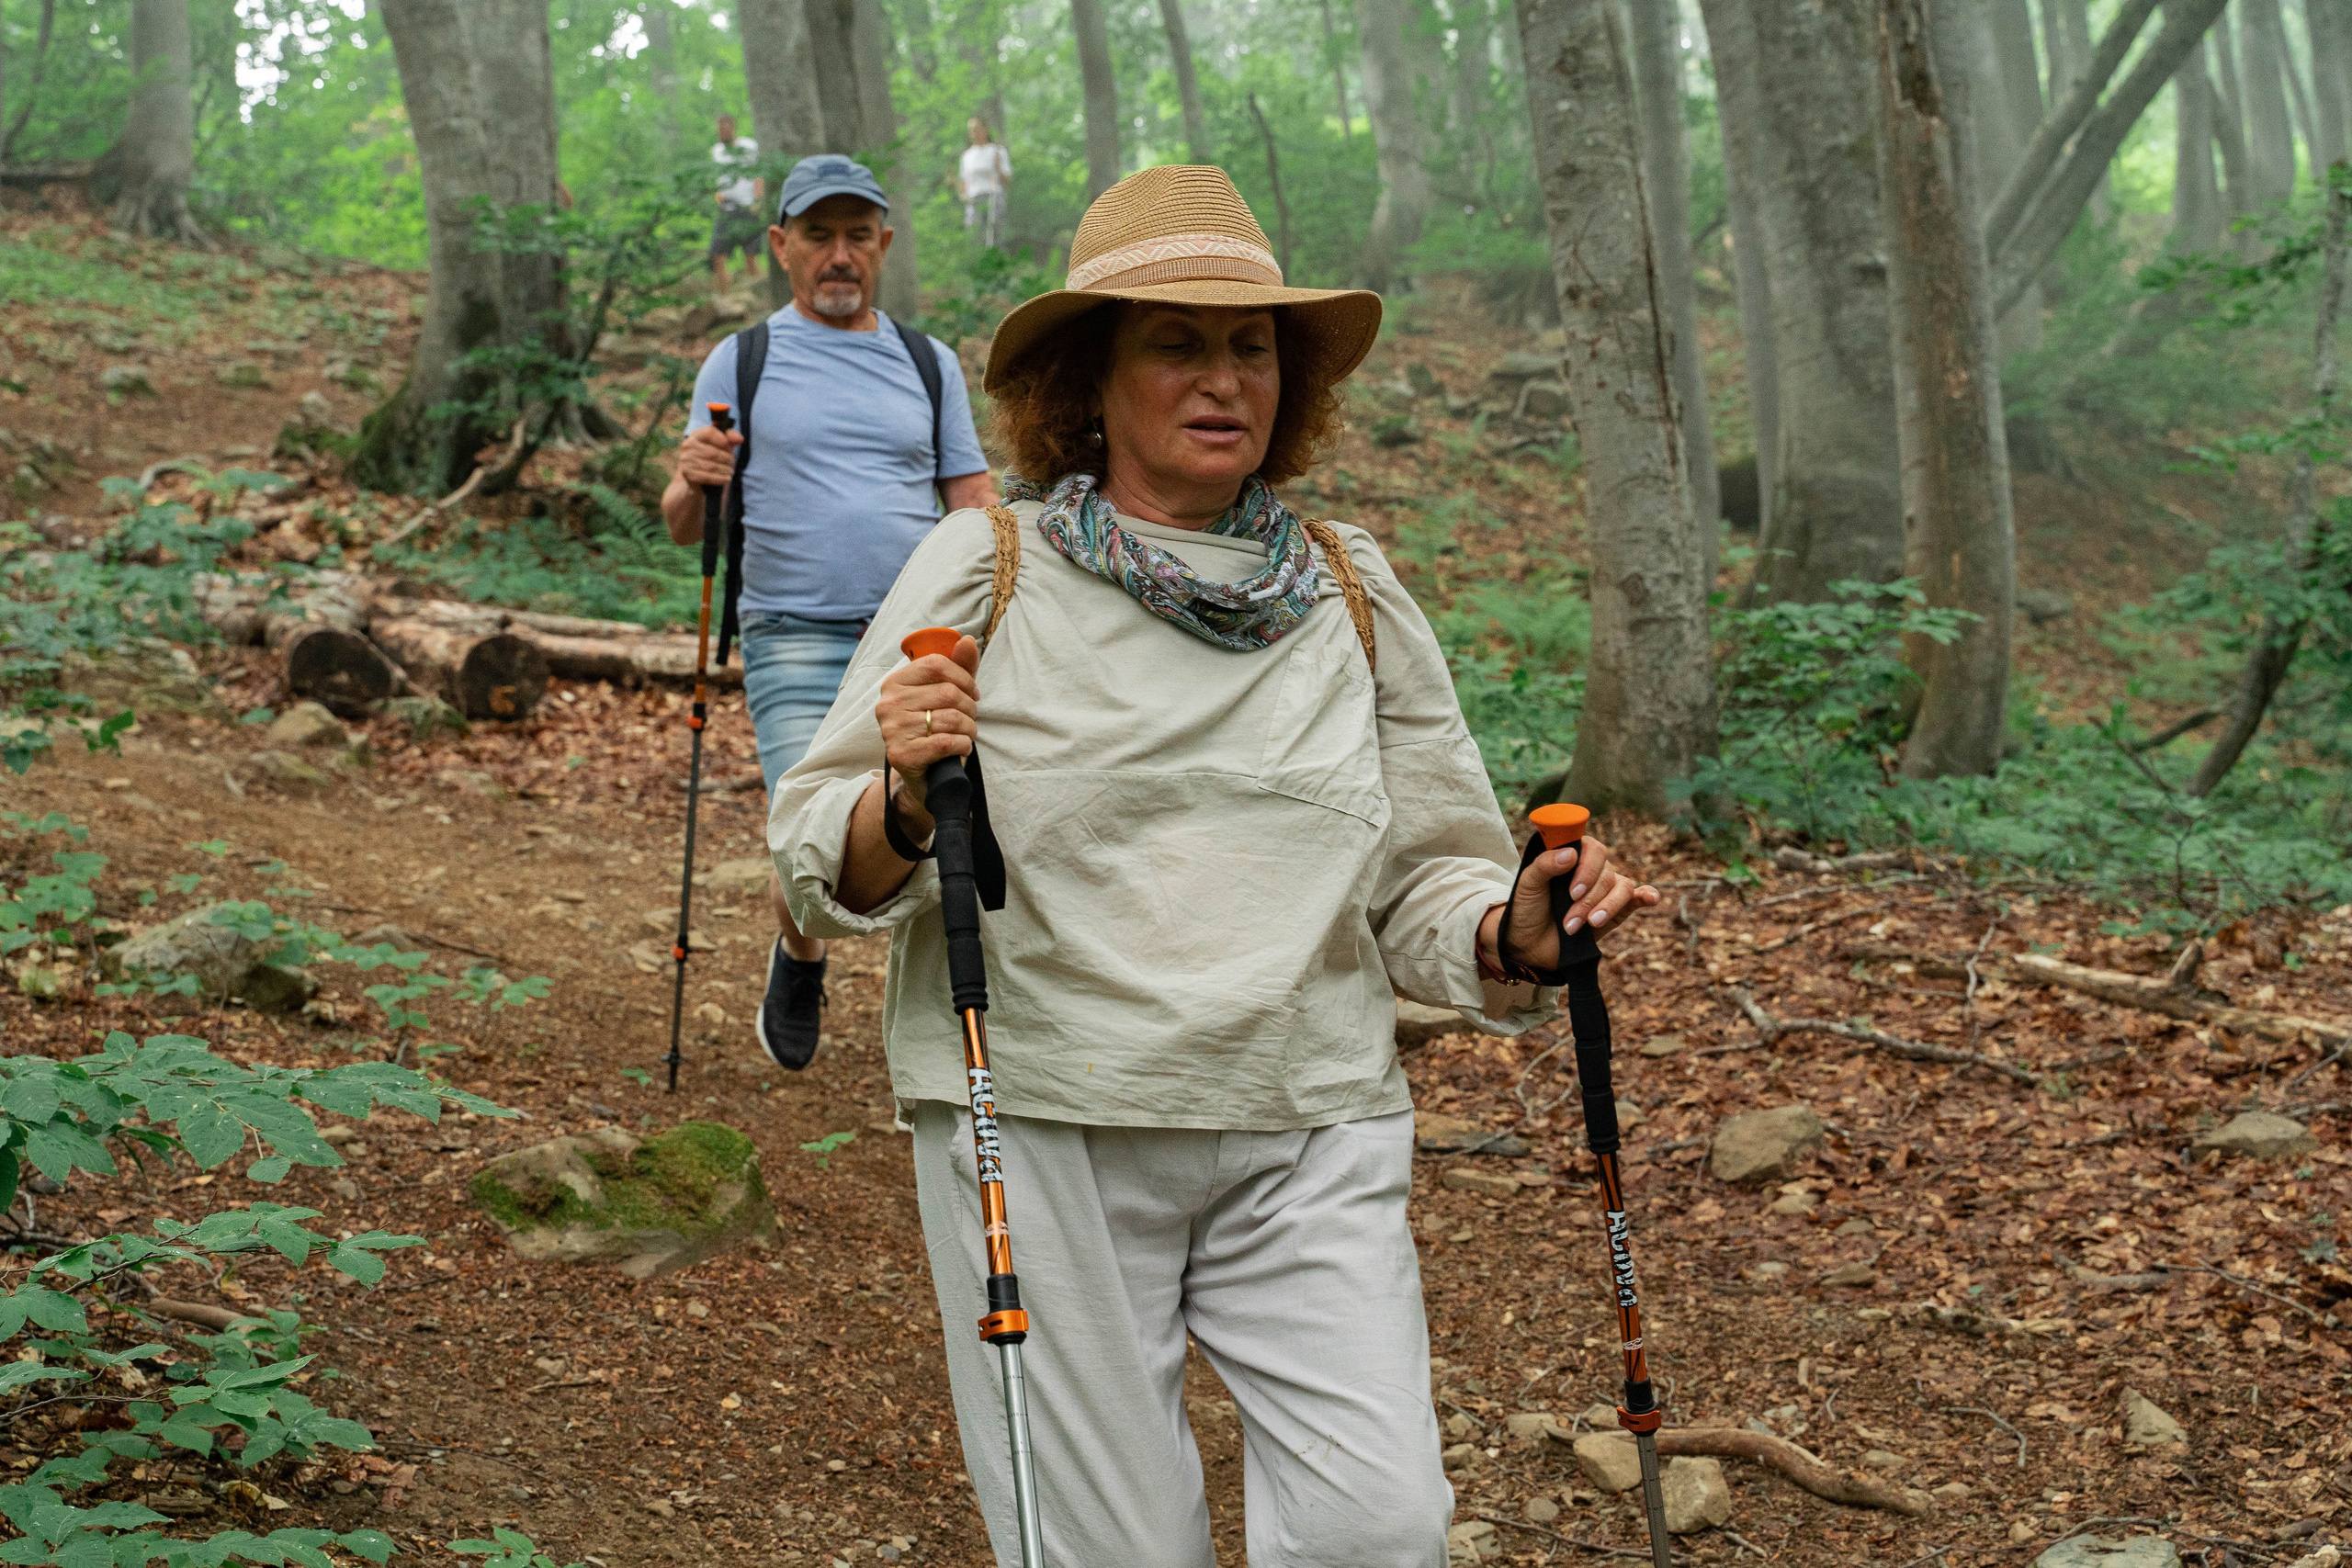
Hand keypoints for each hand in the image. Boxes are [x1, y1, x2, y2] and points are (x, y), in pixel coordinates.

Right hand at [675, 422, 740, 489]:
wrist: (698, 475)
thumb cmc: (712, 456)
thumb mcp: (721, 445)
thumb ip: (730, 438)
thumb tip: (739, 439)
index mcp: (696, 435)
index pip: (709, 432)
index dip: (721, 438)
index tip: (727, 444)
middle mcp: (688, 446)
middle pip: (713, 452)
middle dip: (726, 458)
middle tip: (732, 461)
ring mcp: (686, 460)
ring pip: (711, 466)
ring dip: (725, 469)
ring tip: (730, 471)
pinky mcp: (688, 474)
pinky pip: (707, 477)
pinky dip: (720, 478)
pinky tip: (727, 478)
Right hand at [876, 633, 980, 824]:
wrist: (922, 774)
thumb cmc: (934, 728)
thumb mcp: (947, 694)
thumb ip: (959, 667)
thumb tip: (966, 640)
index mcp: (895, 682)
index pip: (937, 665)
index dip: (964, 678)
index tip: (972, 693)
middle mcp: (888, 704)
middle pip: (948, 693)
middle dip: (970, 708)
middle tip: (970, 719)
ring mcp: (891, 730)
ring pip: (950, 718)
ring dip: (969, 729)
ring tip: (966, 735)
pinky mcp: (901, 754)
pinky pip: (946, 742)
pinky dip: (963, 745)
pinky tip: (960, 748)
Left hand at [1483, 833, 1661, 972]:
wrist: (1529, 944)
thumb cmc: (1527, 909)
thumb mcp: (1527, 885)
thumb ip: (1544, 865)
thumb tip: (1570, 854)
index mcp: (1572, 856)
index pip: (1591, 848)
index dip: (1587, 867)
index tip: (1572, 891)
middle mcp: (1592, 869)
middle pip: (1606, 873)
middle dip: (1589, 899)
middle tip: (1570, 919)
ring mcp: (1605, 890)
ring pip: (1621, 887)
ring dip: (1606, 908)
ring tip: (1587, 925)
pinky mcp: (1616, 911)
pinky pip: (1636, 899)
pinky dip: (1646, 896)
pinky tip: (1651, 899)